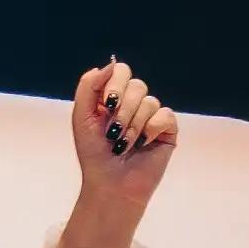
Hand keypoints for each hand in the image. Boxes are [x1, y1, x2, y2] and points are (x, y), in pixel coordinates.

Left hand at [68, 59, 177, 232]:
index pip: (121, 72)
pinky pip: (165, 115)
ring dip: (133, 125)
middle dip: (123, 109)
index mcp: (113, 97)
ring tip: (124, 144)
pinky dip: (151, 129)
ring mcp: (152, 116)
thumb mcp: (81, 116)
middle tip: (113, 131)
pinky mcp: (167, 130)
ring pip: (150, 101)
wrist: (110, 183)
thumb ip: (89, 86)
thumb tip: (111, 64)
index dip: (115, 85)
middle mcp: (134, 103)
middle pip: (137, 85)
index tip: (107, 105)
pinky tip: (143, 143)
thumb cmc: (93, 153)